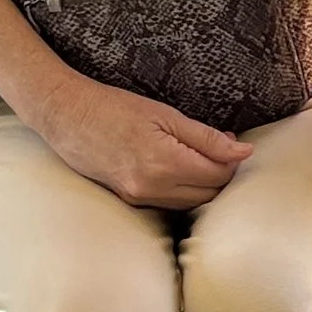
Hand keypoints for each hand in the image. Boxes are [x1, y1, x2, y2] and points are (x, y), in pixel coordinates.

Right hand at [28, 71, 247, 207]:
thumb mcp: (167, 115)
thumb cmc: (115, 108)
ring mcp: (139, 198)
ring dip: (204, 185)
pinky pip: (169, 203)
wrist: (68, 117)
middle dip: (221, 174)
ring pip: (190, 203)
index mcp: (164, 163)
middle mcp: (152, 187)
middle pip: (208, 194)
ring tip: (201, 157)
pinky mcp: (130, 201)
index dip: (232, 160)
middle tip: (221, 149)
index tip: (233, 144)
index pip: (217, 174)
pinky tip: (182, 169)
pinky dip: (183, 190)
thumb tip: (243, 152)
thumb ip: (207, 137)